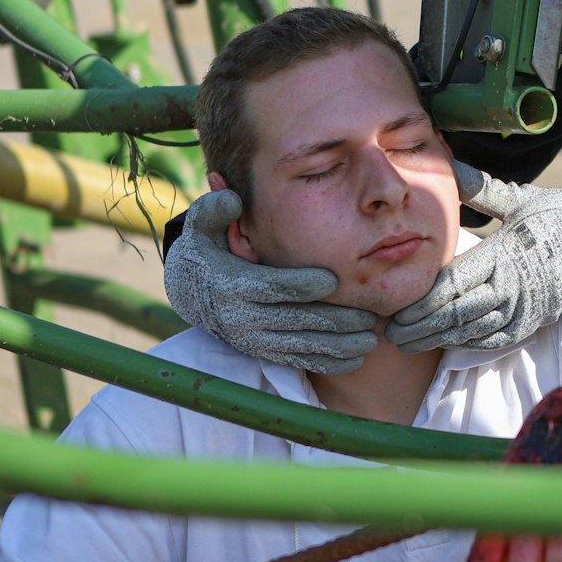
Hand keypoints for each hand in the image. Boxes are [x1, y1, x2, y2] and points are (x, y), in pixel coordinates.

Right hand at [162, 189, 378, 372]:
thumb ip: (213, 210)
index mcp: (232, 284)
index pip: (271, 286)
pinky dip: (327, 362)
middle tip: (370, 317)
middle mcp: (243, 317)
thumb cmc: (206, 252)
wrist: (190, 292)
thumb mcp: (200, 228)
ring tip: (371, 340)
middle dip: (336, 321)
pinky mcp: (263, 353)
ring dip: (339, 346)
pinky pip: (298, 361)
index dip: (301, 284)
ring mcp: (254, 340)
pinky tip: (356, 359)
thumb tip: (232, 199)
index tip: (333, 281)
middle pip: (295, 320)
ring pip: (302, 346)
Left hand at [385, 165, 561, 352]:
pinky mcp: (533, 322)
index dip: (419, 302)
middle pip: (453, 315)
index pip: (450, 286)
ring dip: (437, 340)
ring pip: (470, 331)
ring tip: (408, 342)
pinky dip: (467, 344)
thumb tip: (450, 164)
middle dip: (419, 327)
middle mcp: (509, 288)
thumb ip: (482, 189)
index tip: (395, 309)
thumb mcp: (523, 199)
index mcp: (502, 256)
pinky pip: (493, 339)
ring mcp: (522, 309)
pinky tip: (446, 343)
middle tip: (390, 333)